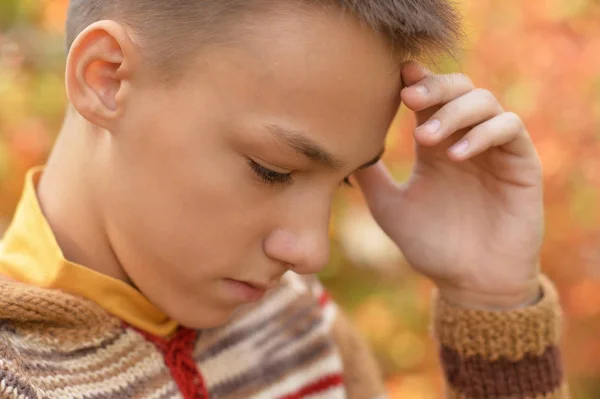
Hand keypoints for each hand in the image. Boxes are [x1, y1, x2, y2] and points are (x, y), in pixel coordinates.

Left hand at [354, 61, 542, 309]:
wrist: (469, 282)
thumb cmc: (430, 246)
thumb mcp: (389, 208)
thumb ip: (370, 178)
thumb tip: (336, 151)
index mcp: (434, 146)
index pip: (429, 98)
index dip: (416, 81)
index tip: (395, 76)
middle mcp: (464, 140)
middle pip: (458, 88)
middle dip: (434, 87)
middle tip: (409, 98)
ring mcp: (494, 149)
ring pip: (484, 101)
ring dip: (454, 112)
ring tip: (426, 139)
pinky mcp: (520, 163)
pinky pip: (510, 129)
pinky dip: (483, 133)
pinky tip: (456, 155)